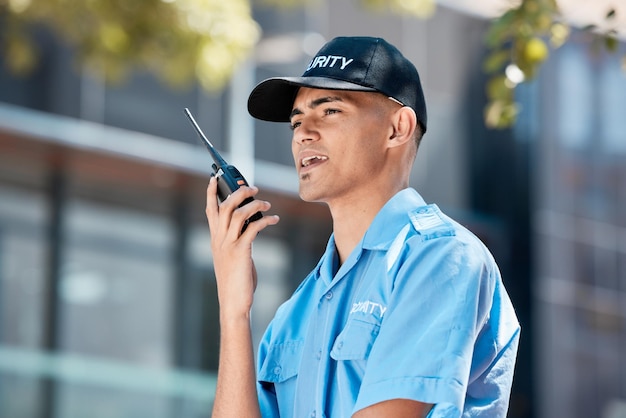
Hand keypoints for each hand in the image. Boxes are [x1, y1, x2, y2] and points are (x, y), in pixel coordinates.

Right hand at [205, 176, 279, 319]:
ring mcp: (228, 245)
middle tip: (252, 188)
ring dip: (254, 204)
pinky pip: (253, 228)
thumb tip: (251, 224)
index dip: (212, 192)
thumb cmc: (235, 280)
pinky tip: (274, 220)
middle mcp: (219, 239)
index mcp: (215, 239)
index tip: (215, 177)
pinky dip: (265, 220)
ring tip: (266, 203)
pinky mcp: (241, 252)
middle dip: (238, 192)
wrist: (233, 302)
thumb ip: (237, 239)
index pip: (210, 210)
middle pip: (224, 206)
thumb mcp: (233, 256)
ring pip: (237, 214)